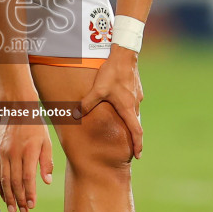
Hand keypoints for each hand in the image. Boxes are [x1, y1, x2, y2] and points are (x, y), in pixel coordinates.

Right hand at [0, 114, 53, 211]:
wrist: (16, 108)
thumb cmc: (35, 126)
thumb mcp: (46, 141)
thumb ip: (46, 162)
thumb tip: (47, 182)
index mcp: (28, 151)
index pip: (28, 178)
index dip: (29, 194)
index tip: (32, 205)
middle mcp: (13, 153)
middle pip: (15, 182)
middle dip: (19, 199)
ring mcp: (2, 153)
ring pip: (4, 179)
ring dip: (8, 196)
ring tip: (13, 209)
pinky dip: (0, 186)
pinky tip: (4, 195)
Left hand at [78, 45, 143, 159]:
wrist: (124, 54)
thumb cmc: (112, 72)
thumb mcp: (98, 89)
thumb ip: (87, 103)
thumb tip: (74, 114)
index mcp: (128, 108)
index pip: (136, 131)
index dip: (138, 145)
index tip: (138, 156)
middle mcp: (135, 104)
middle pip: (136, 124)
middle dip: (133, 136)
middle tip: (131, 147)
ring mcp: (137, 95)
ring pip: (134, 113)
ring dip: (130, 122)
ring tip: (123, 127)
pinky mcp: (136, 88)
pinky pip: (132, 103)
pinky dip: (128, 109)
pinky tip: (120, 106)